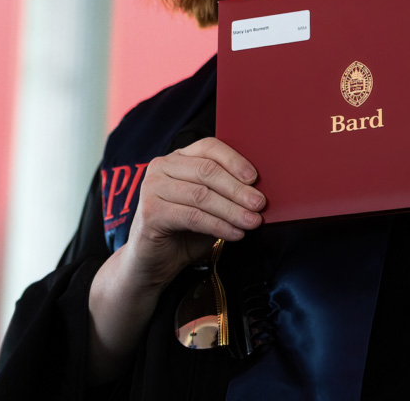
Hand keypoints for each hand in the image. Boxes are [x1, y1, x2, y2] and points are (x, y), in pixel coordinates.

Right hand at [119, 136, 264, 288]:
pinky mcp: (151, 212)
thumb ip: (226, 194)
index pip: (209, 147)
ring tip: (252, 222)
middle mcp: (161, 167)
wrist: (154, 261)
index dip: (234, 160)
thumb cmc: (185, 231)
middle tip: (259, 204)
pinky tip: (234, 233)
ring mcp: (152, 188)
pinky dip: (218, 225)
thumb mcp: (209, 206)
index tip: (255, 178)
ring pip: (201, 195)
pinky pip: (192, 216)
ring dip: (231, 210)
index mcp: (178, 158)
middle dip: (237, 189)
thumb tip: (258, 193)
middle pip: (206, 171)